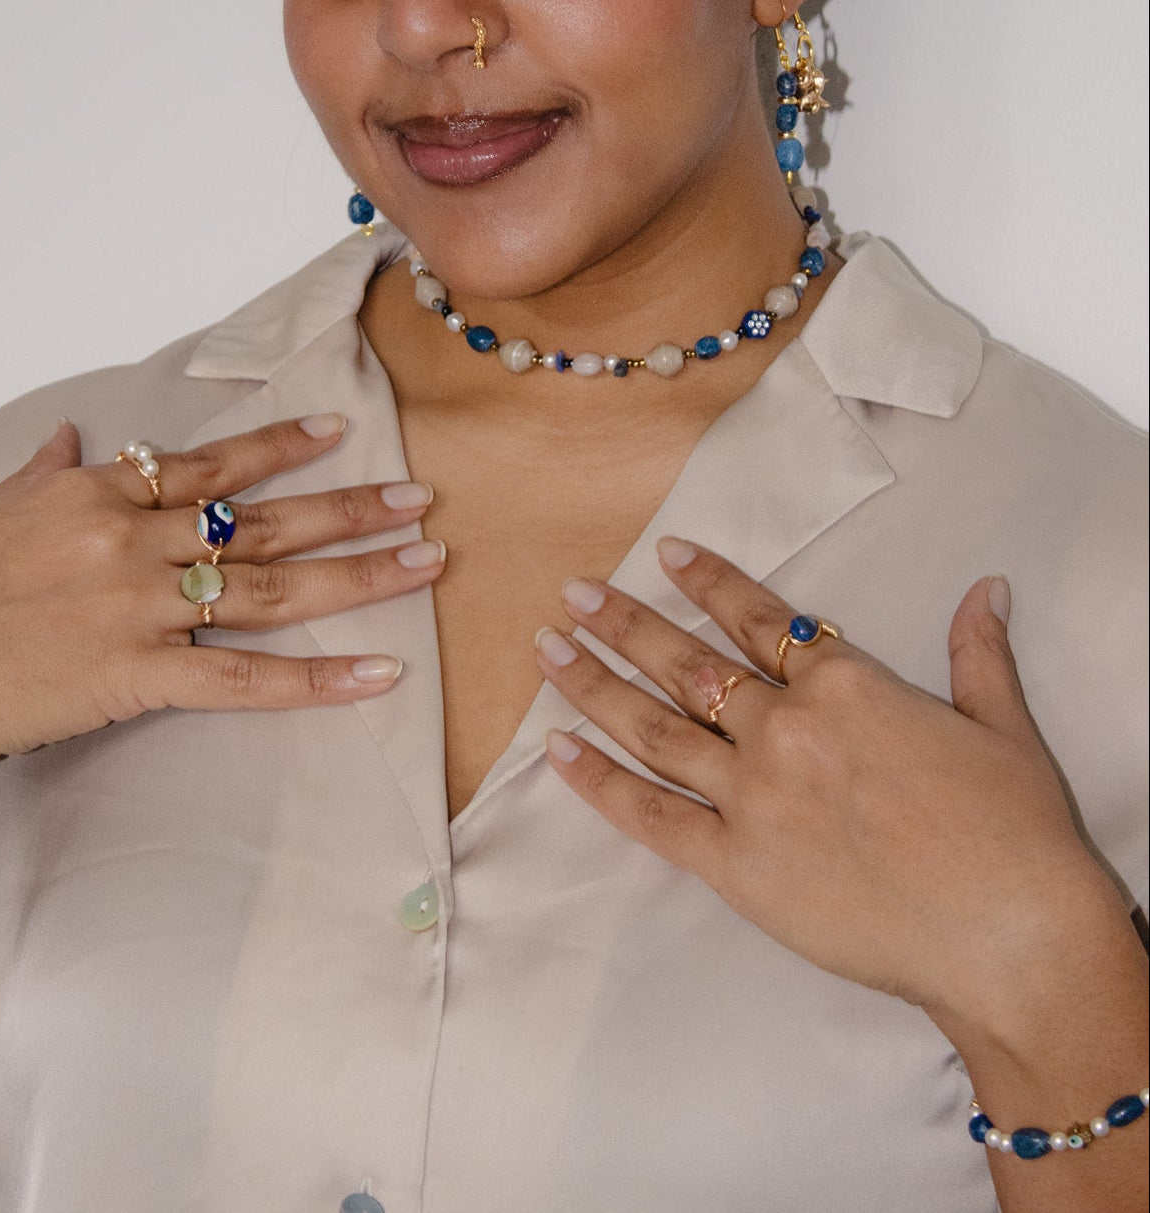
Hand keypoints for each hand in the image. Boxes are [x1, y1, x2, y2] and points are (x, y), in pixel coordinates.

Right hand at [0, 414, 445, 772]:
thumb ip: (44, 469)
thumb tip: (71, 435)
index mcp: (97, 492)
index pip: (210, 464)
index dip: (281, 447)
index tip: (340, 432)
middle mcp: (131, 539)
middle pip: (265, 519)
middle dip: (351, 508)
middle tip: (419, 499)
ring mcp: (139, 606)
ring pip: (273, 586)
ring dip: (360, 574)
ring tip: (425, 563)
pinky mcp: (136, 675)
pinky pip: (245, 678)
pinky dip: (317, 678)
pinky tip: (377, 674)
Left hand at [534, 537, 1131, 1034]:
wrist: (1008, 936)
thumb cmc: (1014, 833)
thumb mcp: (1004, 728)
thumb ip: (978, 652)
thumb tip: (988, 588)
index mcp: (845, 686)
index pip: (760, 619)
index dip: (709, 582)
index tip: (663, 554)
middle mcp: (784, 729)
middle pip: (687, 664)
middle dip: (623, 624)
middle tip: (572, 593)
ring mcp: (751, 796)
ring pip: (654, 728)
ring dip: (593, 685)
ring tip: (547, 649)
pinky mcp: (733, 866)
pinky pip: (650, 816)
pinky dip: (599, 783)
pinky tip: (558, 750)